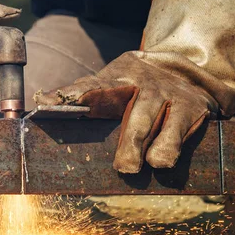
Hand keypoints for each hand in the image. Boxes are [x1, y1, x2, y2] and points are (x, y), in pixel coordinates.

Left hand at [35, 0, 234, 172]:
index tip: (46, 104)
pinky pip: (181, 131)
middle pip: (132, 113)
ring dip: (155, 146)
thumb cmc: (136, 87)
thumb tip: (42, 104)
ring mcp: (167, 95)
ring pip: (158, 123)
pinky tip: (164, 163)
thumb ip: (82, 97)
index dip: (69, 96)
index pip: (88, 87)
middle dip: (129, 139)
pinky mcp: (192, 107)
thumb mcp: (111, 85)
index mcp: (115, 78)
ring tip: (150, 165)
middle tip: (123, 166)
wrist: (188, 68)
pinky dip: (172, 147)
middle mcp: (141, 85)